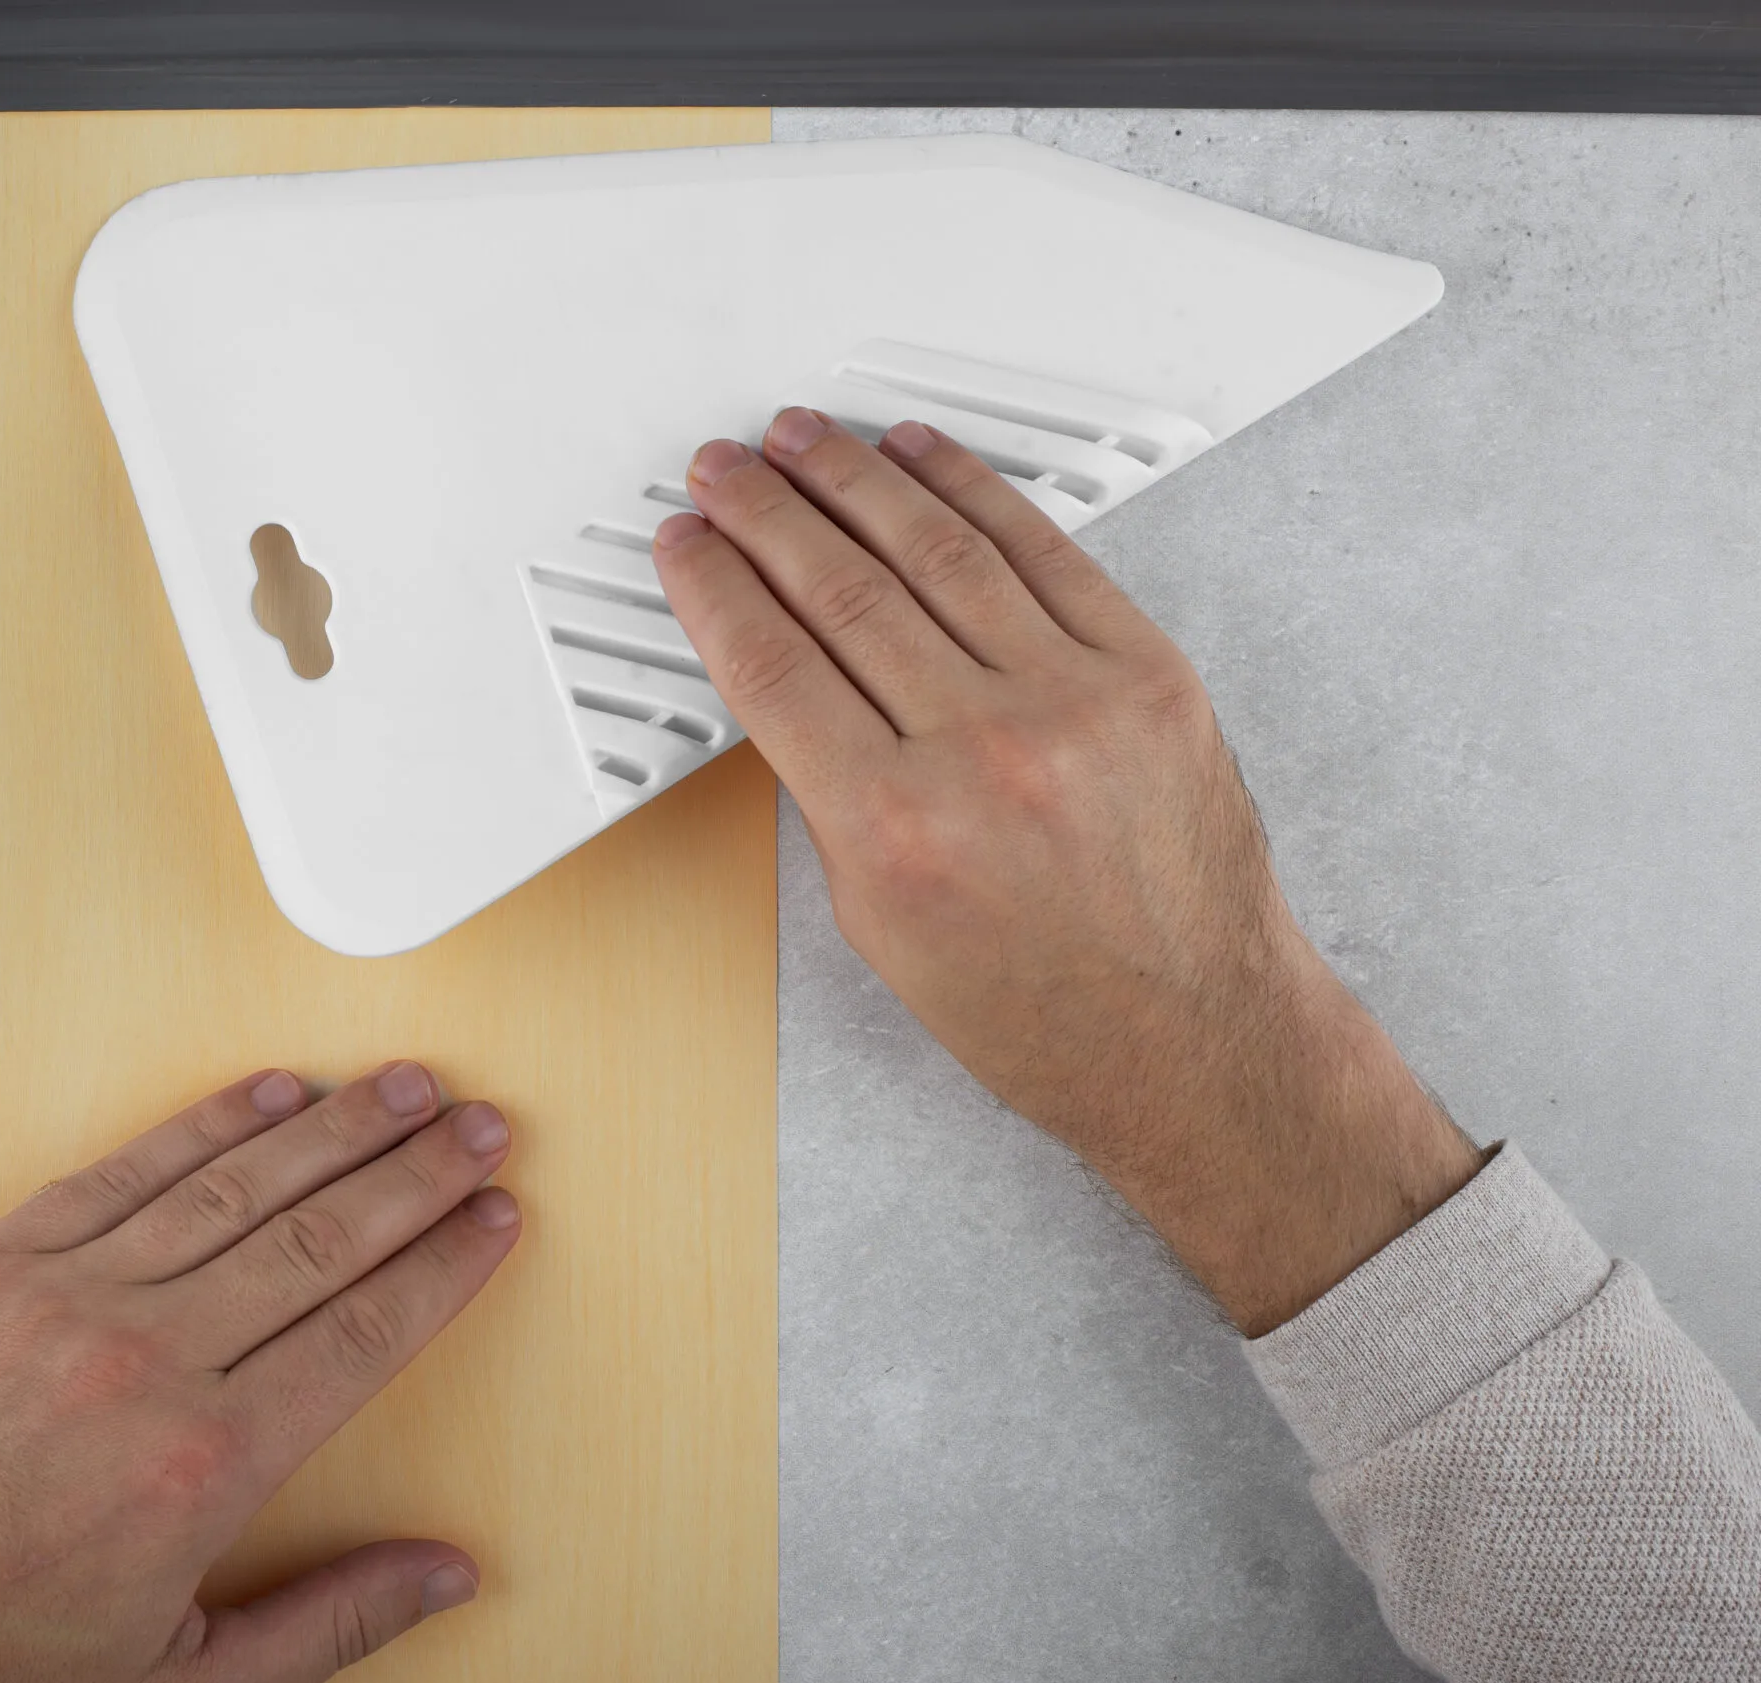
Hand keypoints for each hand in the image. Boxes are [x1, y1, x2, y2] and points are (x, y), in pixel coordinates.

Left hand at [0, 1062, 520, 1682]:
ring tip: (403, 1086)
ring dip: (332, 1129)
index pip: (364, 1332)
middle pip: (319, 1238)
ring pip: (231, 1187)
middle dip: (415, 1174)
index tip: (496, 1215)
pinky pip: (122, 1172)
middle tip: (482, 1123)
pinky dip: (203, 1127)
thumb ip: (331, 1623)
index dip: (443, 1265)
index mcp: (203, 1467)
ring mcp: (61, 1301)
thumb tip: (449, 1574)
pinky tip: (267, 1095)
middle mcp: (141, 1362)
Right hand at [654, 410, 1476, 1332]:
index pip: (771, 665)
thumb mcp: (879, 925)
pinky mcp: (1149, 675)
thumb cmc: (1041, 1010)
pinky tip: (925, 459)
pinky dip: (974, 493)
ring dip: (855, 480)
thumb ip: (833, 792)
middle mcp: (984, 754)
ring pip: (937, 551)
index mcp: (895, 829)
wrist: (1193, 1041)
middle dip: (767, 514)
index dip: (715, 588)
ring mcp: (1075, 705)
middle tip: (727, 470)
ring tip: (806, 440)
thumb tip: (794, 675)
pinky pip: (1044, 554)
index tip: (688, 546)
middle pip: (841, 590)